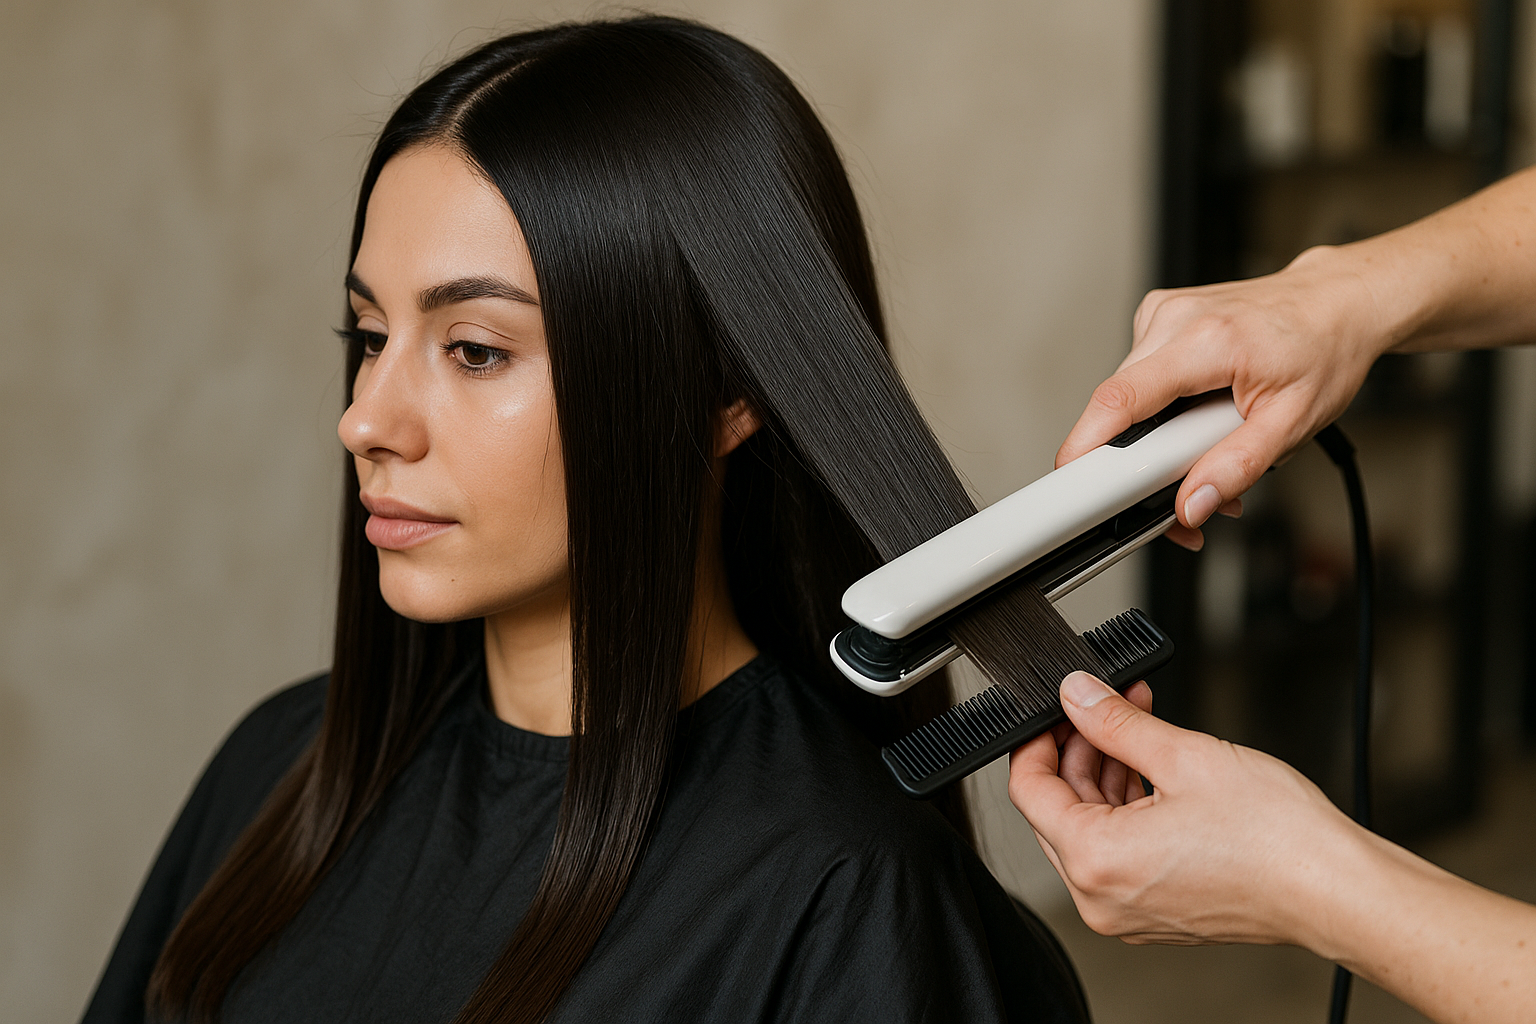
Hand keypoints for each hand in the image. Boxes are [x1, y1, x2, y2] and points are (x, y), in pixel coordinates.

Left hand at [1008, 671, 1360, 947]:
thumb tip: (1076, 695)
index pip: (1028, 790)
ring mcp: (1128, 909)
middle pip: (1057, 809)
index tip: (1053, 709)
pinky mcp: (1156, 909)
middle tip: (1105, 705)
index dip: (1036, 739)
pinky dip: (1128, 806)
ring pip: (1090, 827)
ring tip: (1137, 723)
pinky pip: (1120, 851)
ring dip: (1107, 772)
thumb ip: (1114, 723)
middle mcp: (1101, 897)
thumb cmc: (1276, 838)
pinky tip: (1153, 766)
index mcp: (1096, 861)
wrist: (1337, 889)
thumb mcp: (1182, 755)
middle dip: (1078, 748)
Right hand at [1057, 246, 1389, 548]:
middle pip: (1118, 406)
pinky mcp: (1158, 315)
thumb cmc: (1323, 351)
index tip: (1074, 482)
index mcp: (1209, 341)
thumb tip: (1192, 505)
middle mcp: (1176, 317)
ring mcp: (1163, 312)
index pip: (1121, 400)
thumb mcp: (1294, 423)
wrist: (1338, 302)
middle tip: (1185, 487)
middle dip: (1139, 460)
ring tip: (1203, 442)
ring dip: (1154, 435)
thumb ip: (1237, 468)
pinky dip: (1158, 405)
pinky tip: (1193, 407)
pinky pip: (1138, 376)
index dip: (1086, 446)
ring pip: (1127, 395)